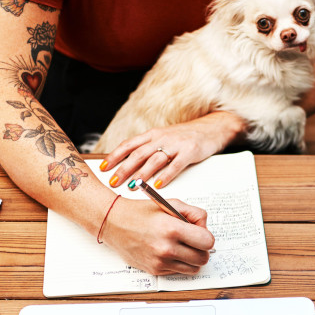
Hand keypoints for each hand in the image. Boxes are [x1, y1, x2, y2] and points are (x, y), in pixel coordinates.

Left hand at [100, 111, 244, 188]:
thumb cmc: (185, 137)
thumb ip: (147, 149)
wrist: (211, 129)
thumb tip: (127, 166)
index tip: (103, 169)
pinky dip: (165, 176)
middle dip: (124, 169)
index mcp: (152, 135)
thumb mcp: (163, 139)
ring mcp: (176, 144)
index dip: (114, 156)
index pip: (129, 145)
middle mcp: (161, 138)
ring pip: (154, 159)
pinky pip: (175, 165)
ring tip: (133, 186)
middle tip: (114, 182)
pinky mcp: (190, 151)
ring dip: (142, 174)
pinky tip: (158, 185)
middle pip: (138, 153)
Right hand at [102, 196, 214, 274]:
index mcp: (172, 229)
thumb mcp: (170, 204)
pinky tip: (168, 251)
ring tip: (182, 247)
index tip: (200, 234)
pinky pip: (178, 271)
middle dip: (201, 250)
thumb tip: (205, 228)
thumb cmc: (141, 212)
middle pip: (203, 258)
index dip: (206, 237)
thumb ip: (194, 214)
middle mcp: (167, 248)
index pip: (207, 242)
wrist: (114, 223)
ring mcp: (160, 262)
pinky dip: (178, 263)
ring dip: (192, 259)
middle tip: (193, 241)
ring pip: (193, 269)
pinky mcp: (154, 270)